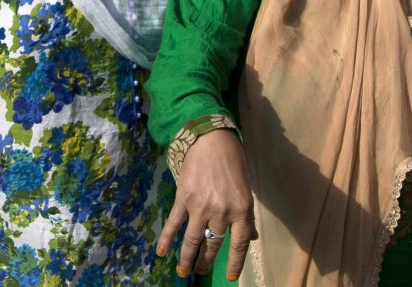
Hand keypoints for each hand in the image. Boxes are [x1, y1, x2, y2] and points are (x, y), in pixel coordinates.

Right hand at [157, 130, 256, 280]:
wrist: (211, 139)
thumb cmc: (233, 162)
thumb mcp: (245, 189)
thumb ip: (246, 215)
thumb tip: (251, 237)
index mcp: (241, 210)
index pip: (239, 245)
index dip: (235, 264)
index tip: (231, 277)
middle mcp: (221, 212)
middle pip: (213, 245)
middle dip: (206, 261)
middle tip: (201, 270)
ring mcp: (200, 207)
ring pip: (192, 239)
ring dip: (186, 258)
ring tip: (183, 271)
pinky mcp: (183, 198)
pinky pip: (174, 223)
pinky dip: (166, 239)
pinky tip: (161, 252)